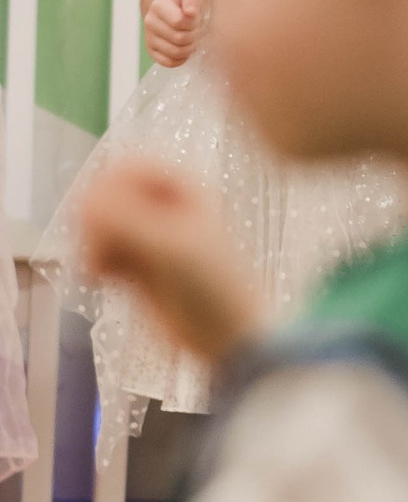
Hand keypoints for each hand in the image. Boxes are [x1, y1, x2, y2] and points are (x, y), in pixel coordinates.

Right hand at [75, 156, 267, 369]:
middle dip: (95, 221)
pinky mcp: (136, 262)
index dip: (106, 190)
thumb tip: (87, 203)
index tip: (101, 219)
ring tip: (100, 270)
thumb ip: (126, 220)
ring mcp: (148, 234)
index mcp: (183, 188)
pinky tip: (103, 279)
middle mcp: (164, 205)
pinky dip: (96, 261)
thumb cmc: (212, 285)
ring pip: (98, 224)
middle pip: (105, 194)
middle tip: (98, 250)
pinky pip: (101, 249)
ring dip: (92, 244)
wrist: (225, 334)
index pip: (127, 167)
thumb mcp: (170, 246)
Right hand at [140, 0, 204, 69]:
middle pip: (179, 38)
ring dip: (190, 48)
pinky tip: (184, 49)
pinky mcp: (152, 52)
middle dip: (194, 36)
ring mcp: (149, 38)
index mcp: (158, 6)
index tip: (195, 20)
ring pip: (175, 52)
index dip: (193, 24)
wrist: (175, 13)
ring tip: (192, 40)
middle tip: (196, 32)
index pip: (178, 21)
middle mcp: (150, 21)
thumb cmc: (185, 6)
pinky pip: (169, 63)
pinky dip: (181, 59)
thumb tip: (191, 12)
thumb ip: (193, 2)